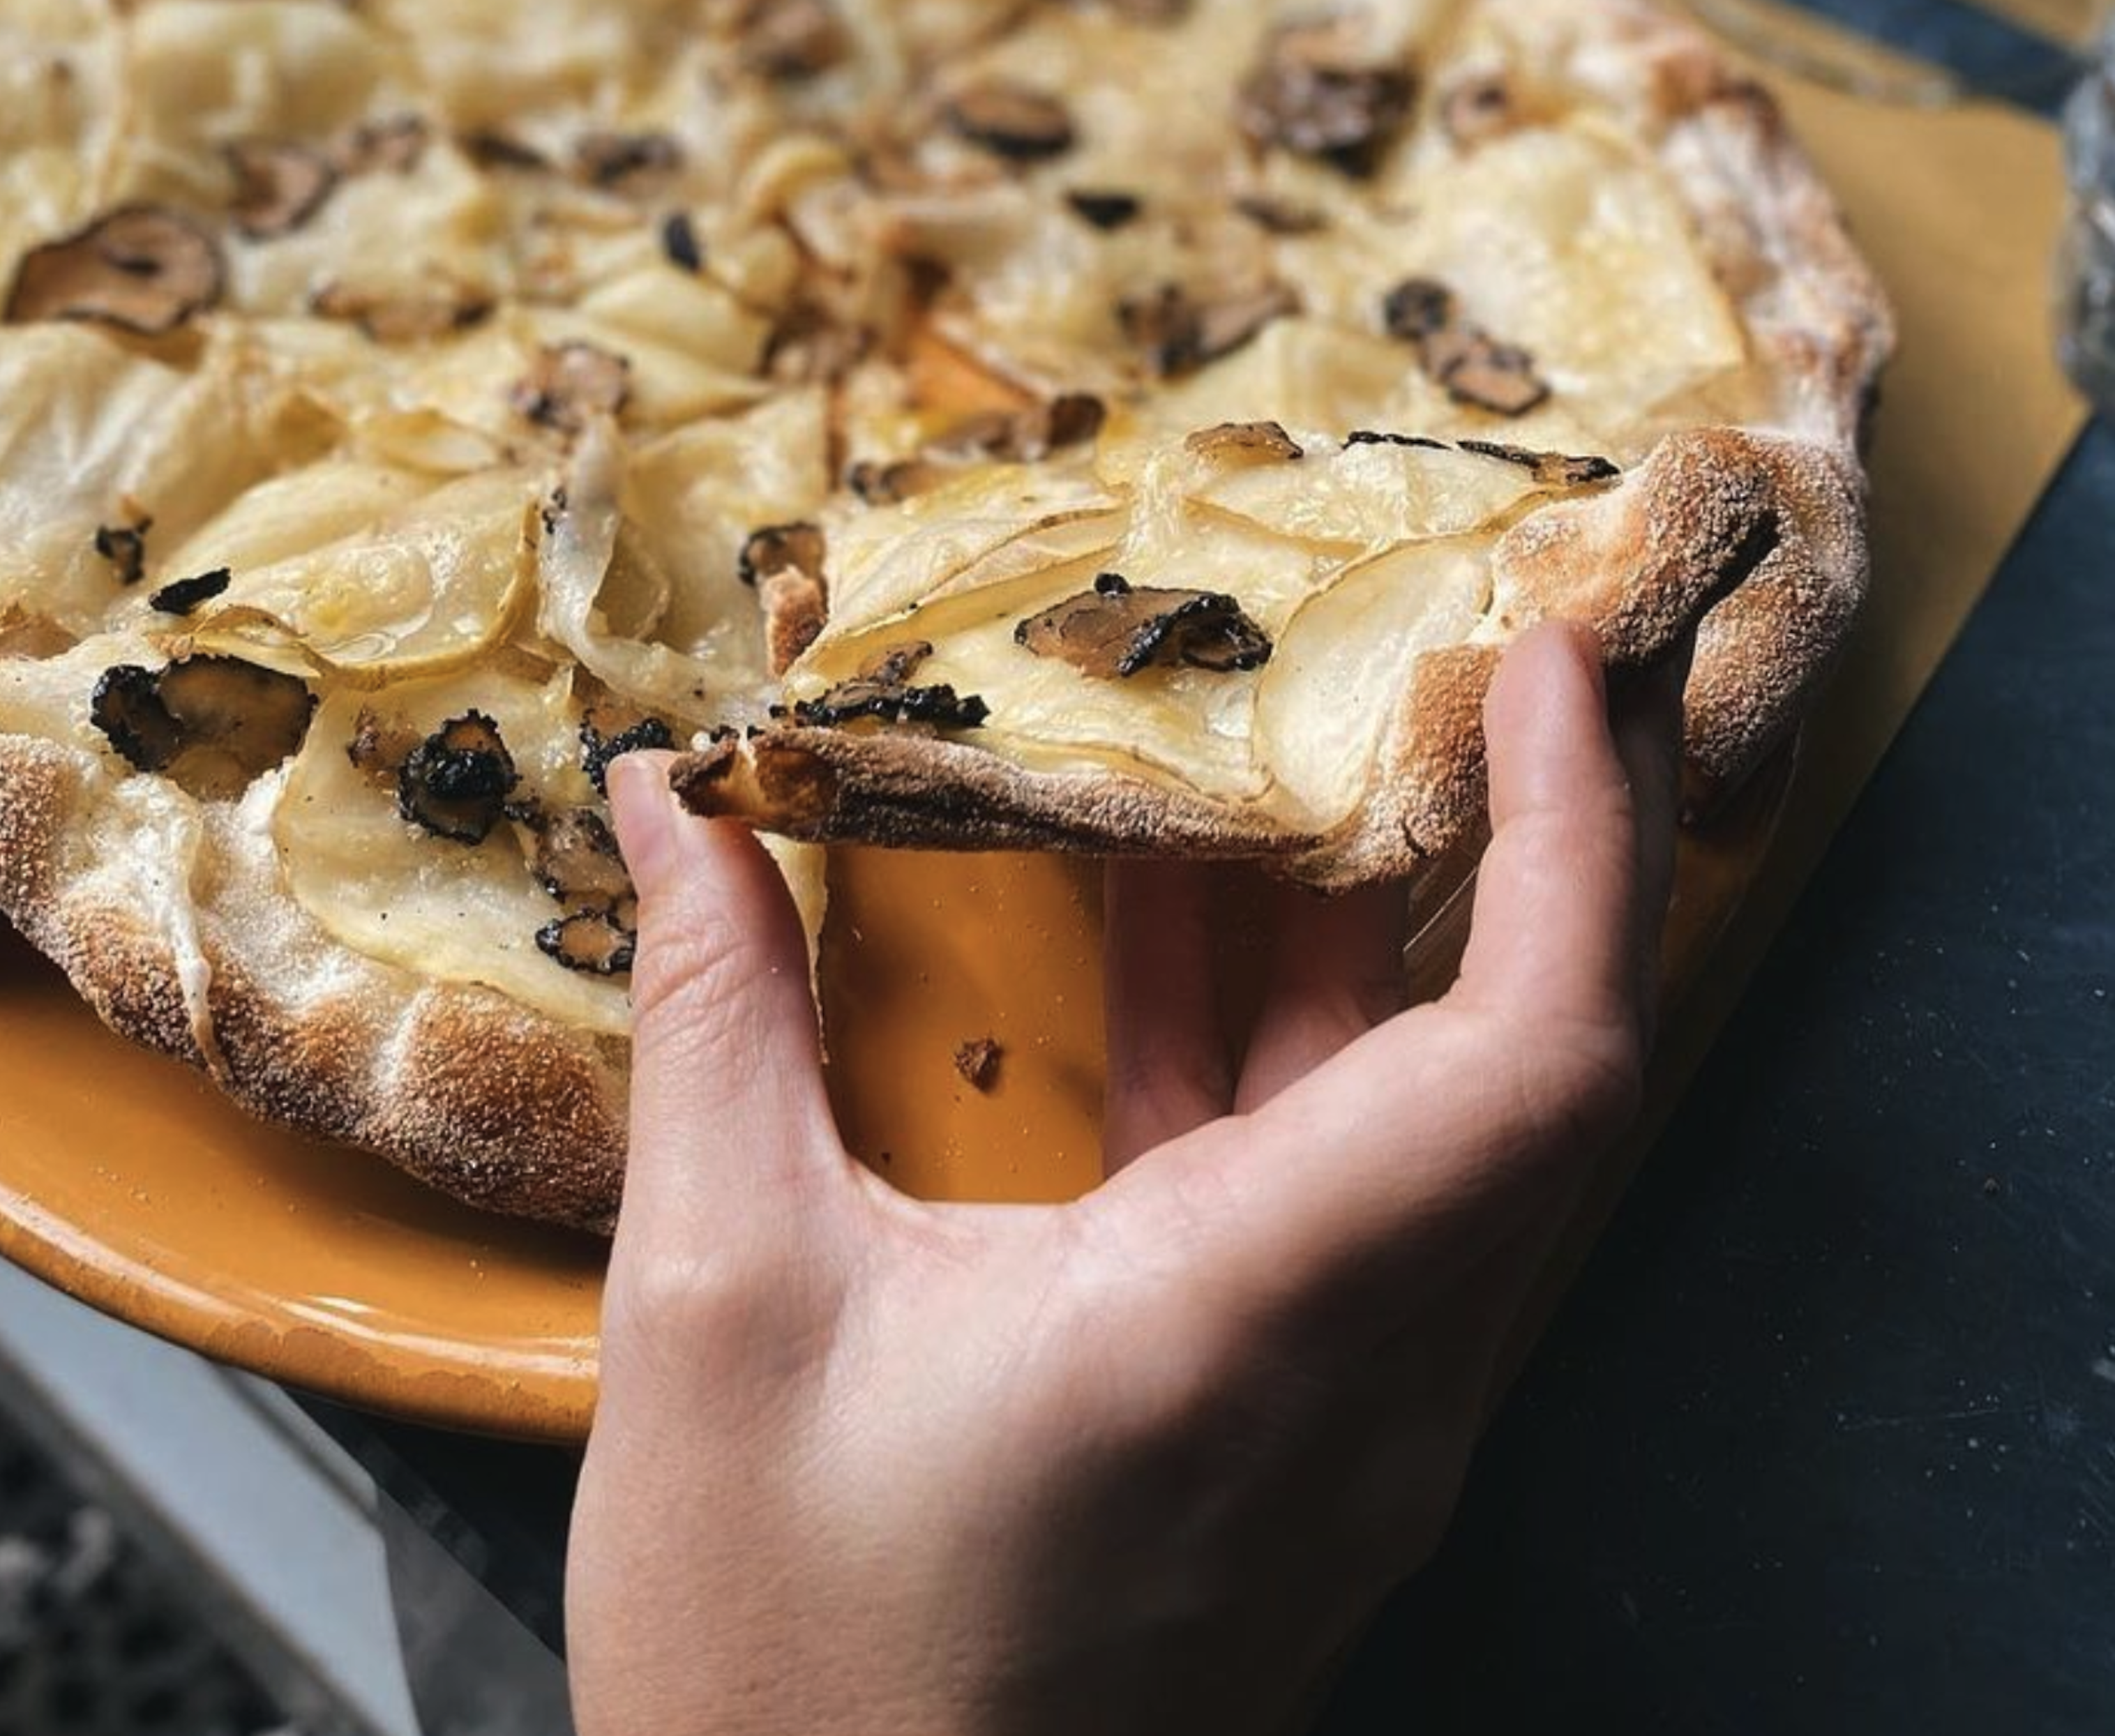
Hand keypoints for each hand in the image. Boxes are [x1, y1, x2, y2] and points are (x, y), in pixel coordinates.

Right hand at [568, 622, 1683, 1735]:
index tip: (1544, 657)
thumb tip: (676, 801)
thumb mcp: (720, 1308)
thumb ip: (719, 1021)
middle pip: (1546, 1067)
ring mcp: (1348, 1425)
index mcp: (1244, 1330)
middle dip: (1557, 828)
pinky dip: (1299, 1027)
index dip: (1582, 840)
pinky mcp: (1297, 1439)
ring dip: (1405, 916)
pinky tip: (1192, 902)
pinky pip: (1355, 1189)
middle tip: (1500, 626)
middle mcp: (1360, 1383)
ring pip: (1449, 1121)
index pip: (1531, 1065)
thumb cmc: (781, 1665)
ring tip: (1338, 718)